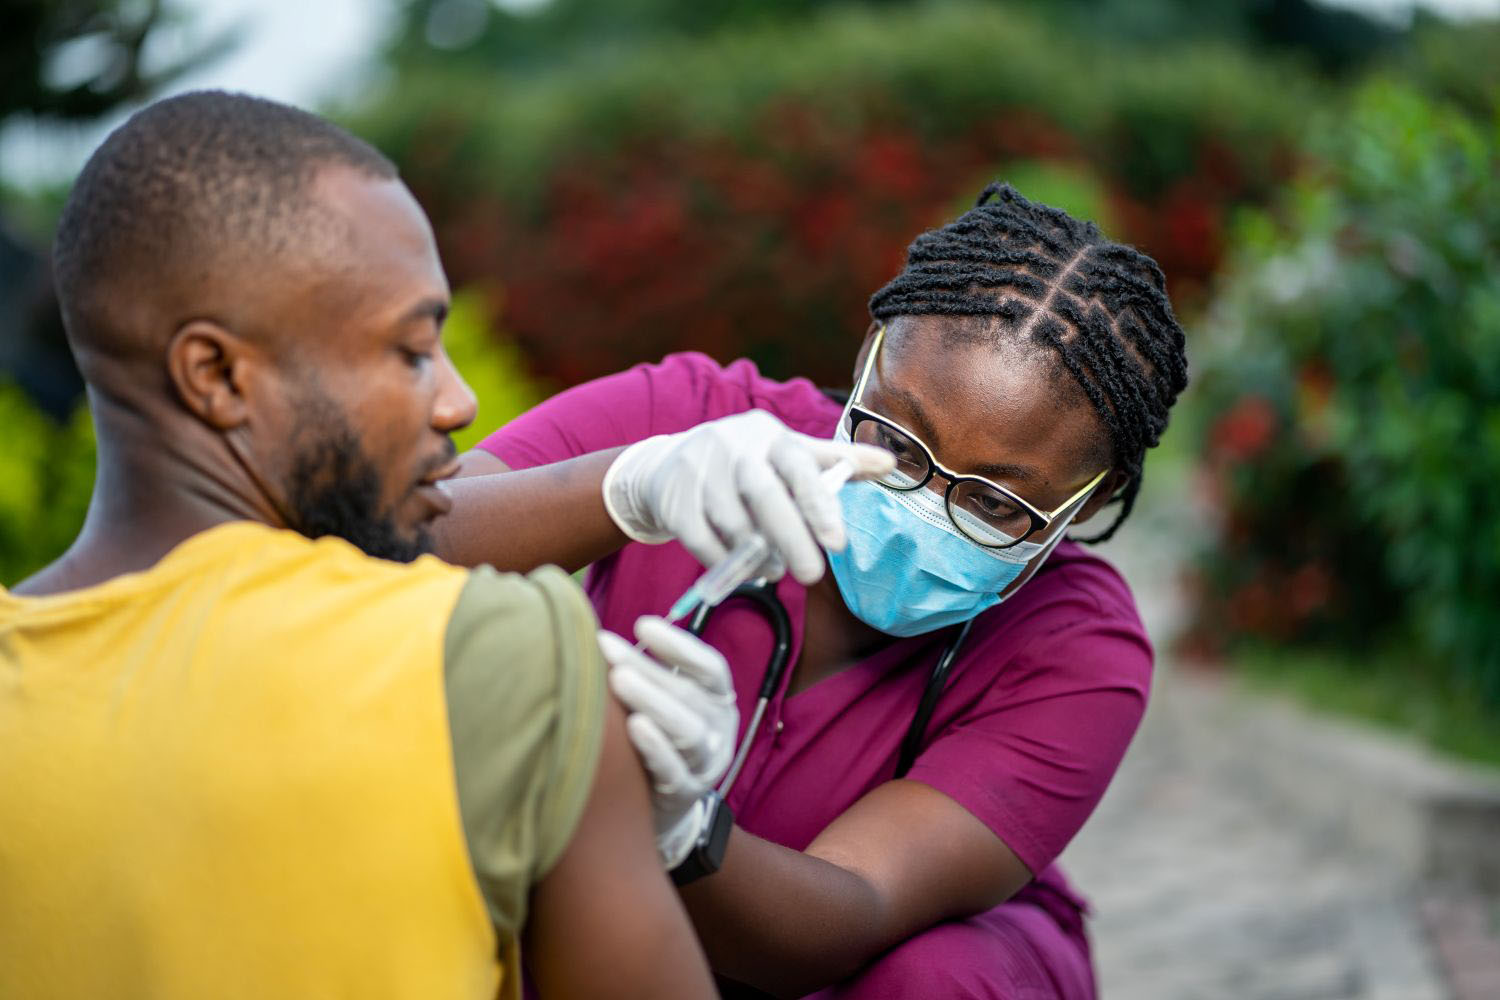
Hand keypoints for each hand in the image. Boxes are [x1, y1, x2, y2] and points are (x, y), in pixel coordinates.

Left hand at [599, 616, 738, 868]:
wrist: (660, 807)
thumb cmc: (657, 738)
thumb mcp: (664, 703)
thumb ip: (647, 672)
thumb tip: (599, 637)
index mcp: (718, 701)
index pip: (710, 668)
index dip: (679, 645)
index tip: (642, 625)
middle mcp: (720, 731)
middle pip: (689, 695)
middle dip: (648, 668)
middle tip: (609, 648)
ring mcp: (707, 766)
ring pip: (687, 731)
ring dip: (652, 701)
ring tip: (619, 679)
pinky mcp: (685, 795)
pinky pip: (673, 771)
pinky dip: (655, 748)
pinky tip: (633, 726)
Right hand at [601, 409, 894, 584]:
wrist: (666, 466)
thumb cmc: (744, 463)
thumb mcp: (787, 454)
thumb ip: (837, 463)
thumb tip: (893, 463)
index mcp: (768, 435)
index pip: (800, 465)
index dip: (819, 504)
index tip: (839, 544)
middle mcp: (731, 445)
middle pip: (764, 494)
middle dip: (791, 539)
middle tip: (812, 575)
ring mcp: (698, 471)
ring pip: (733, 523)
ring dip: (757, 556)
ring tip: (775, 570)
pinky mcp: (673, 500)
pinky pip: (702, 541)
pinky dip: (723, 562)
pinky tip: (740, 568)